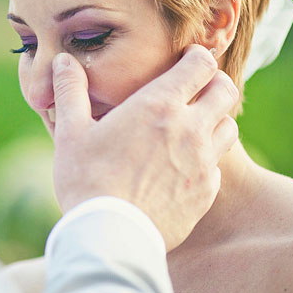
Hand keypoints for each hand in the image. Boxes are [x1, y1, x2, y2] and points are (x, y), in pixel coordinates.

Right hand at [51, 44, 238, 250]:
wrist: (110, 236)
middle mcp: (189, 129)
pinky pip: (218, 165)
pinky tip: (183, 164)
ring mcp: (202, 163)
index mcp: (159, 105)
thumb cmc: (87, 180)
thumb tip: (63, 61)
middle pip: (225, 90)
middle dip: (213, 83)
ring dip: (215, 119)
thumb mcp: (71, 132)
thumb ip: (71, 91)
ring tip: (191, 125)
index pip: (201, 64)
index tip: (185, 59)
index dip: (197, 56)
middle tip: (194, 88)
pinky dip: (207, 158)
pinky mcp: (205, 192)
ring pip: (229, 126)